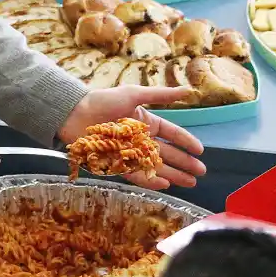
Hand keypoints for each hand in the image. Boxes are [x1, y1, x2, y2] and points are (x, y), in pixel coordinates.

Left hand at [59, 89, 205, 190]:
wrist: (75, 114)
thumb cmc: (103, 101)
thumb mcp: (134, 94)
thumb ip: (161, 95)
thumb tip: (187, 91)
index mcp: (146, 122)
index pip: (172, 133)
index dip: (186, 142)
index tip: (200, 151)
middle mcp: (141, 139)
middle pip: (168, 153)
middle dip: (185, 163)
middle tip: (200, 173)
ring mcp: (130, 153)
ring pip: (156, 166)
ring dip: (174, 175)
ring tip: (190, 183)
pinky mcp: (118, 164)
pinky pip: (137, 174)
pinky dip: (151, 180)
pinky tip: (165, 184)